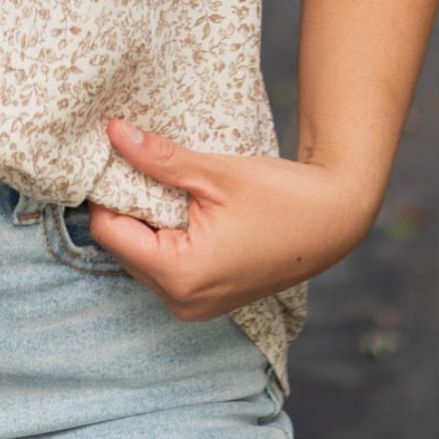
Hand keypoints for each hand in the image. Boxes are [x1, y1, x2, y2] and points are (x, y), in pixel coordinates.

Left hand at [86, 117, 380, 319]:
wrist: (334, 220)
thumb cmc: (282, 197)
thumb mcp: (215, 173)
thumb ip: (158, 158)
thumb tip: (113, 132)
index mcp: (181, 275)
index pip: (108, 232)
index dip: (105, 192)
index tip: (112, 156)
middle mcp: (182, 301)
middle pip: (121, 246)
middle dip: (123, 206)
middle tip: (137, 163)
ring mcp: (194, 306)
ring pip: (139, 257)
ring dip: (143, 221)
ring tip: (163, 183)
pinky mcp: (205, 299)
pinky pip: (163, 266)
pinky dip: (162, 236)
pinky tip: (179, 205)